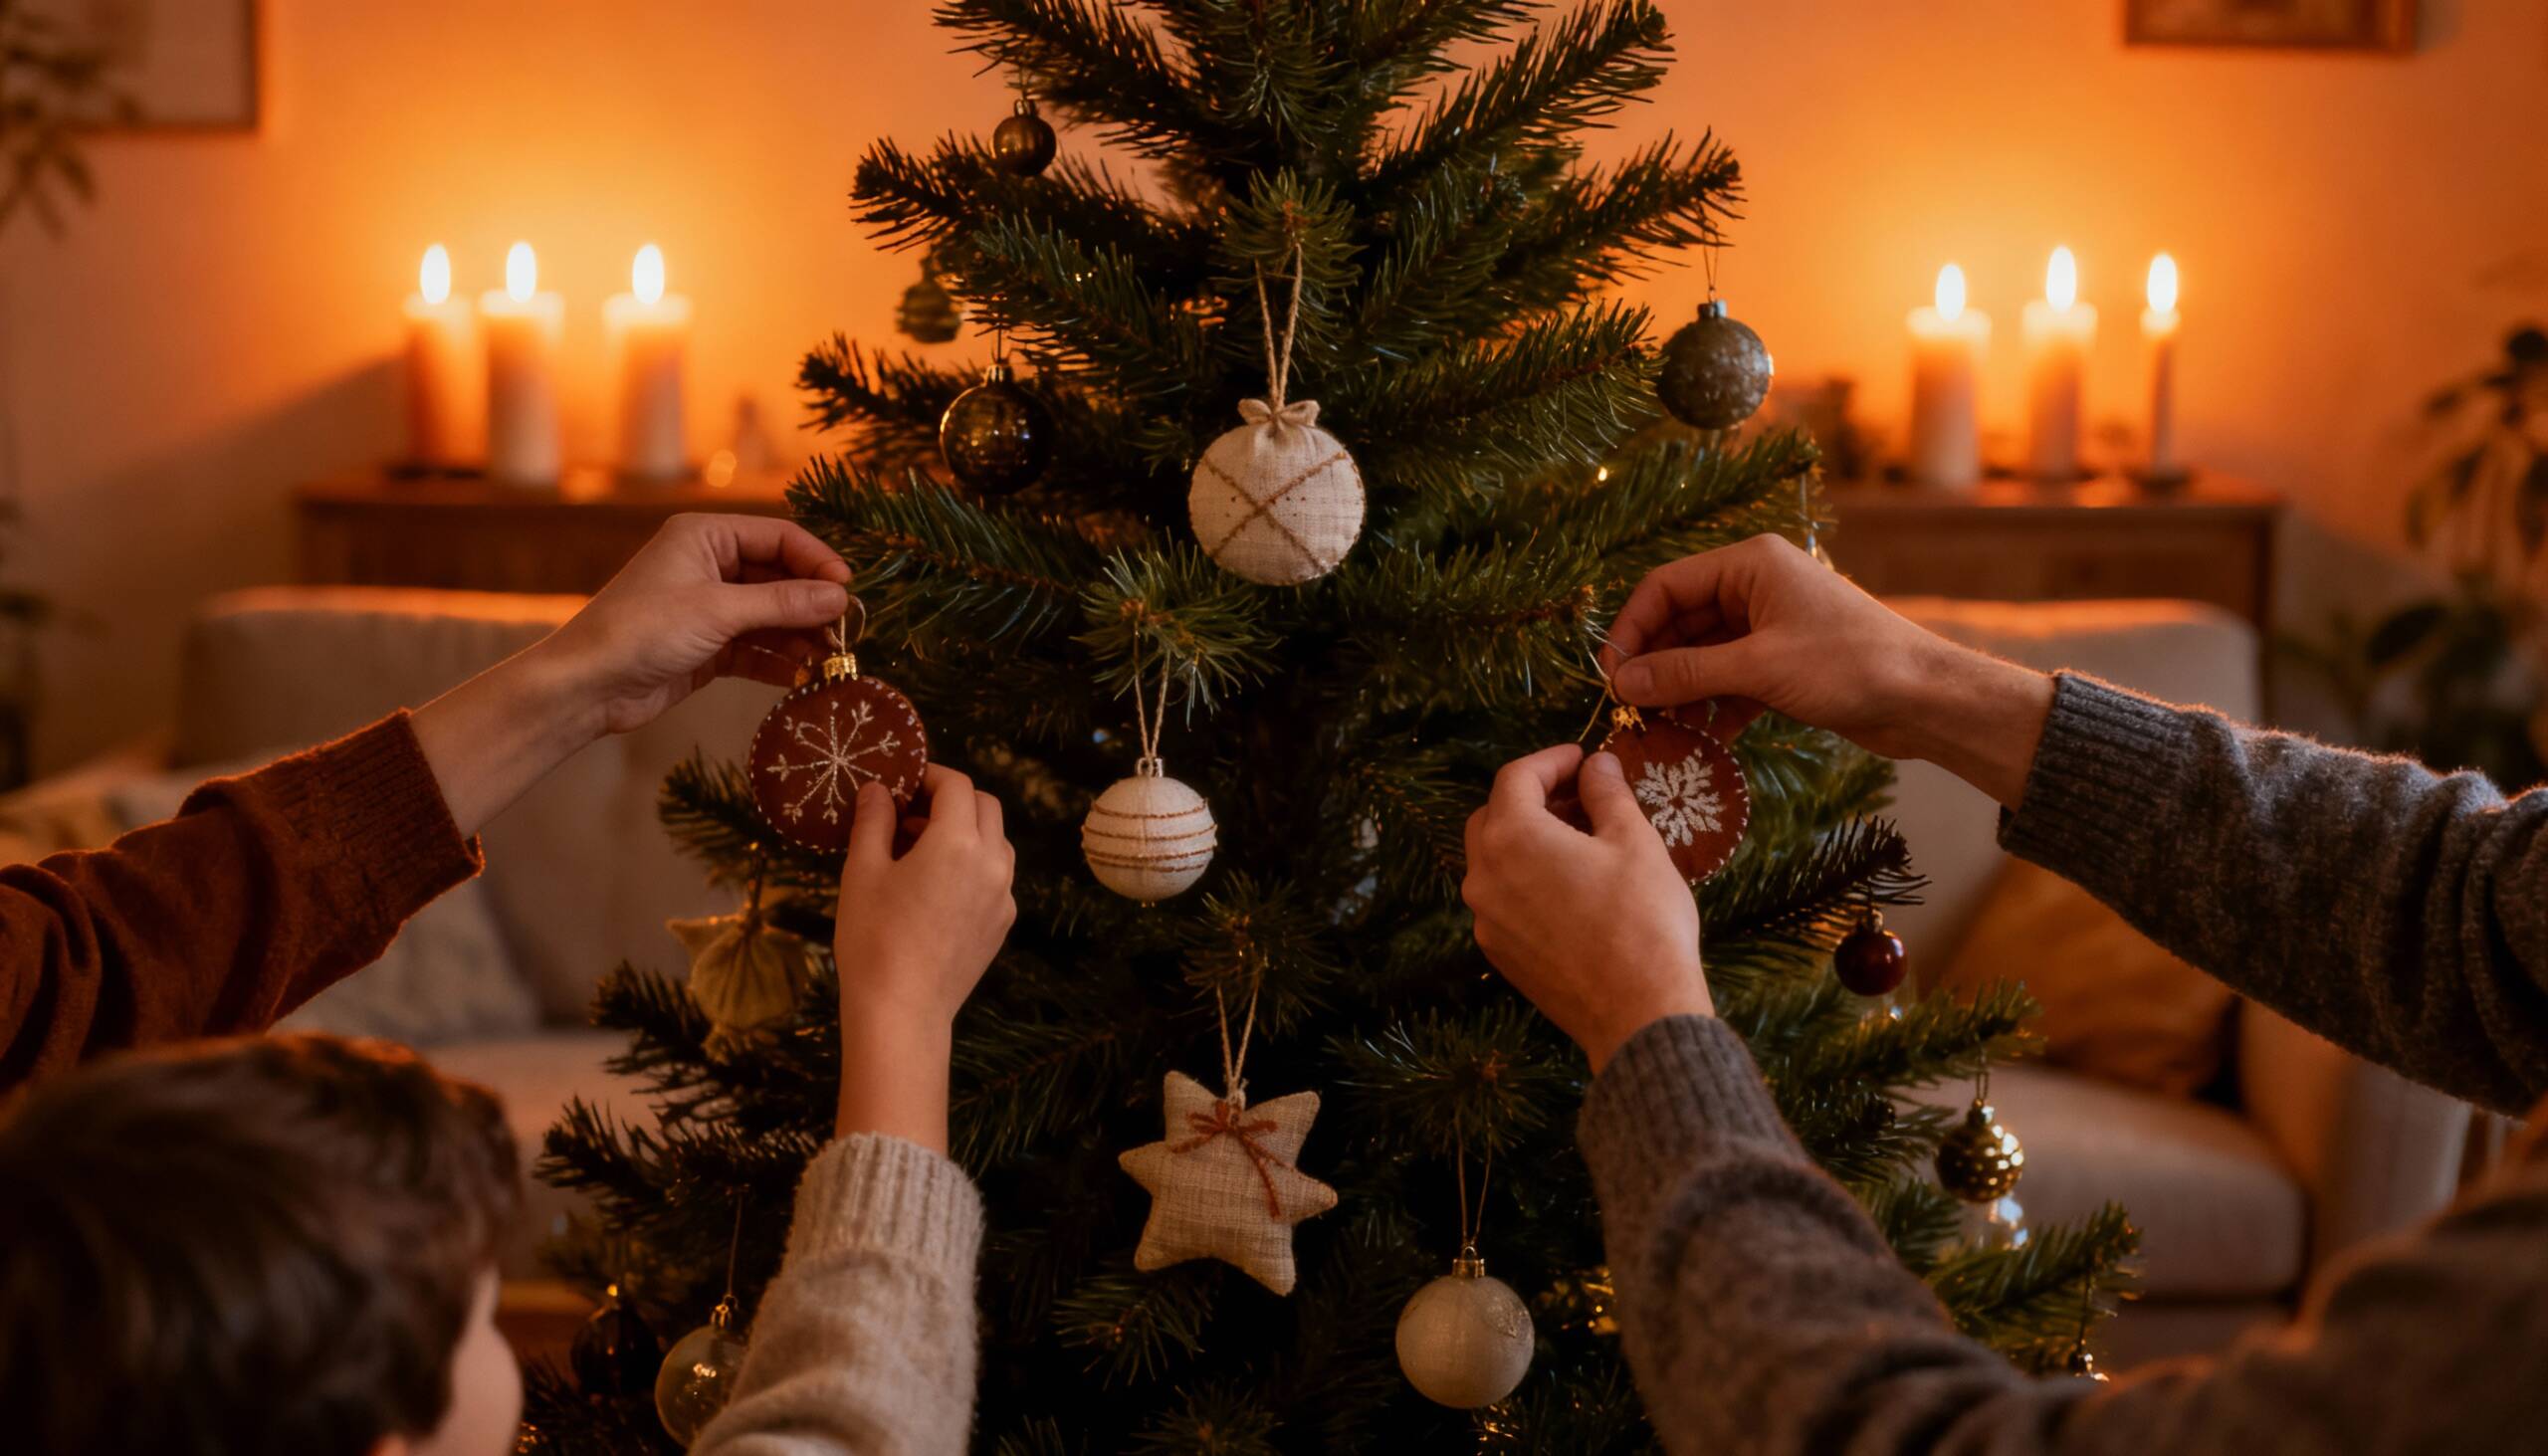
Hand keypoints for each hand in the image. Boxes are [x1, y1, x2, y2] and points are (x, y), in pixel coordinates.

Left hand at [532, 513, 853, 737]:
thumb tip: (840, 598)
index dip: (817, 562)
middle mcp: (709, 565)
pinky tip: (801, 677)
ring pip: (771, 615)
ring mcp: (708, 607)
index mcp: (705, 536)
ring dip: (800, 636)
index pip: (779, 537)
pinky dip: (778, 661)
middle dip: (811, 605)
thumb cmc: (643, 631)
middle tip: (847, 631)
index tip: (848, 591)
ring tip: (829, 659)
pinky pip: (755, 647)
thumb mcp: (718, 611)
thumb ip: (783, 603)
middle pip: (779, 577)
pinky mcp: (707, 645)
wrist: (587, 686)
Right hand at [832, 765, 1017, 1149]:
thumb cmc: (874, 939)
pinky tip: (933, 888)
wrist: (902, 1012)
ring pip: (995, 842)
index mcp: (959, 843)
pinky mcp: (1002, 924)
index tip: (901, 783)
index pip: (957, 785)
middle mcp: (993, 864)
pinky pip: (995, 877)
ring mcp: (1004, 896)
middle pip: (985, 807)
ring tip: (916, 851)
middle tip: (907, 814)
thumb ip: (873, 821)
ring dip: (964, 832)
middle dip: (950, 800)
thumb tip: (877, 789)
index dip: (928, 775)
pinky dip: (971, 865)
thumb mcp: (862, 872)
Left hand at [1462, 744, 1709, 1070]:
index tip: (1584, 759)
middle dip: (1535, 798)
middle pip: (1495, 816)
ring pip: (1495, 859)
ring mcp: (1486, 919)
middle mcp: (1483, 876)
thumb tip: (1598, 765)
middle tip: (1583, 797)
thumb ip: (1607, 794)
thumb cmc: (1642, 920)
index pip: (1516, 777)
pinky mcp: (1499, 952)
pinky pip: (1503, 899)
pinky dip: (1528, 878)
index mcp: (1511, 838)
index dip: (1552, 760)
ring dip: (1531, 839)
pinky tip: (1573, 885)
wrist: (1638, 1013)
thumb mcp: (1634, 842)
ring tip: (1583, 840)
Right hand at [1601, 535, 2053, 806]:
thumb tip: (1621, 682)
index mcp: (1750, 564)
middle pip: (1681, 621)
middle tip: (1627, 709)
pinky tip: (1700, 738)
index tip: (1610, 676)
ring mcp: (1771, 625)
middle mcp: (1756, 587)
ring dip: (1681, 690)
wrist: (1925, 698)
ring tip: (1658, 729)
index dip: (1631, 629)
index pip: (1666, 586)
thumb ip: (1685, 673)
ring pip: (1703, 654)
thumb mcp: (1758, 668)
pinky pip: (1730, 679)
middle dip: (1654, 664)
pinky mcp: (1784, 663)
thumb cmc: (1848, 665)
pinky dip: (1713, 705)